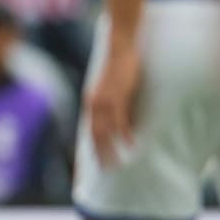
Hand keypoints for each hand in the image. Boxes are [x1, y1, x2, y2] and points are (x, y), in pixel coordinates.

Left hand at [84, 39, 140, 166]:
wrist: (119, 49)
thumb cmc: (117, 68)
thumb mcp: (108, 90)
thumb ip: (108, 105)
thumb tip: (114, 121)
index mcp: (90, 105)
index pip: (88, 132)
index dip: (89, 148)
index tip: (90, 164)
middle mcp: (94, 106)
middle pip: (94, 136)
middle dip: (99, 155)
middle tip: (104, 171)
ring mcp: (105, 102)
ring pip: (106, 132)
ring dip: (111, 149)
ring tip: (117, 164)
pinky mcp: (118, 97)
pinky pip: (121, 120)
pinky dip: (124, 133)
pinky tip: (130, 144)